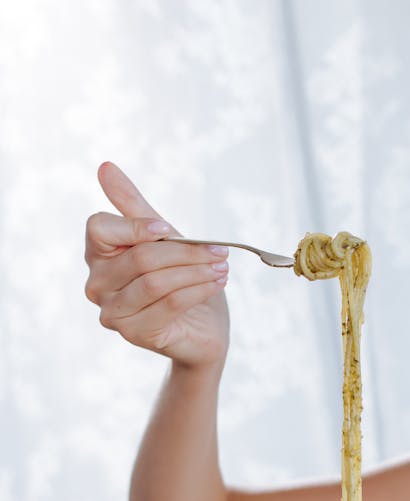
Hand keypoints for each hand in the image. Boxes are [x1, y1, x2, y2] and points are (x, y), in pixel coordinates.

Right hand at [85, 162, 229, 367]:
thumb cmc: (181, 279)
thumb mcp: (163, 238)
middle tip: (219, 250)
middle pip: (139, 257)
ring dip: (196, 271)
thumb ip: (135, 206)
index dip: (136, 226)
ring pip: (156, 282)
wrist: (202, 328)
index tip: (170, 229)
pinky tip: (218, 282)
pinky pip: (169, 304)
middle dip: (185, 251)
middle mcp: (97, 285)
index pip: (99, 228)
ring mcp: (113, 313)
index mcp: (98, 255)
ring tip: (221, 265)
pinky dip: (198, 289)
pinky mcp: (135, 334)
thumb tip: (105, 167)